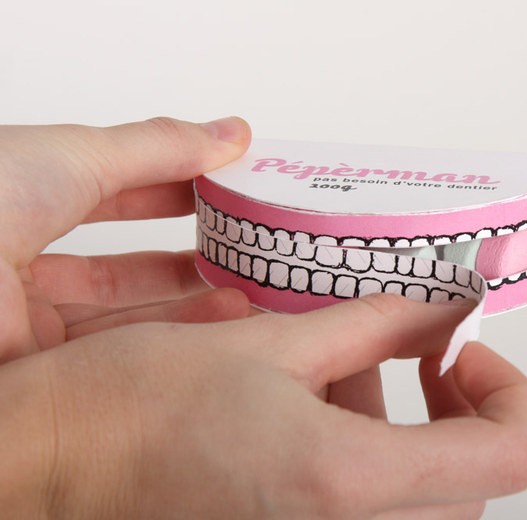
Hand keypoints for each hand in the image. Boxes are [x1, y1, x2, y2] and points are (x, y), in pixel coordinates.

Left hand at [0, 117, 252, 361]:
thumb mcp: (77, 155)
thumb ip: (158, 147)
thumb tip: (232, 133)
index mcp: (19, 201)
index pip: (111, 192)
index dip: (170, 184)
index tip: (226, 183)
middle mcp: (20, 265)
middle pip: (120, 262)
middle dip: (184, 250)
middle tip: (240, 246)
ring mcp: (27, 323)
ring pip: (122, 313)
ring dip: (188, 298)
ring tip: (247, 286)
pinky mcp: (41, 373)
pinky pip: (115, 352)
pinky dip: (171, 335)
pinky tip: (221, 318)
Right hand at [1, 295, 526, 518]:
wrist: (50, 463)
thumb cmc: (133, 408)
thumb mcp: (268, 343)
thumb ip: (371, 325)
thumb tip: (435, 307)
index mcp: (343, 483)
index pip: (503, 455)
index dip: (507, 391)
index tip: (468, 348)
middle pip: (466, 481)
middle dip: (454, 408)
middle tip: (423, 354)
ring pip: (416, 498)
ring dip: (406, 428)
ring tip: (351, 365)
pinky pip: (365, 511)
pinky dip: (366, 456)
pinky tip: (317, 401)